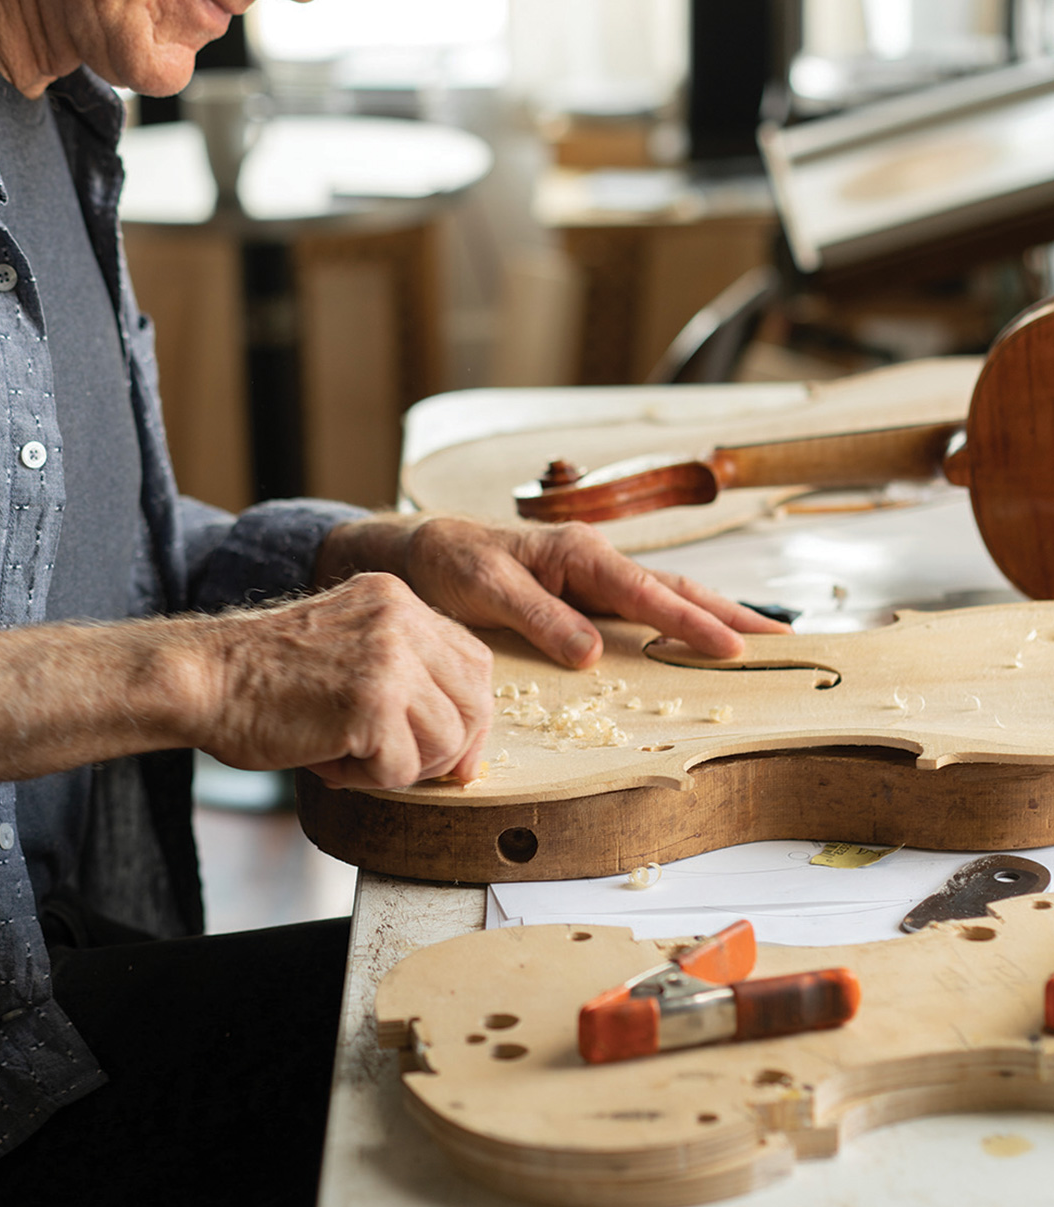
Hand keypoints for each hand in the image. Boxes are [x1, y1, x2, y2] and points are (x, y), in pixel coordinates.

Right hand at [197, 572, 492, 789]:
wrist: (202, 679)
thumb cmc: (260, 678)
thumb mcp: (345, 645)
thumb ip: (401, 668)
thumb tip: (460, 736)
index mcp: (395, 598)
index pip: (473, 660)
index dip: (469, 715)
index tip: (452, 752)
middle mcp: (400, 618)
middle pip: (474, 702)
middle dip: (449, 750)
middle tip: (402, 768)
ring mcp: (390, 658)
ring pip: (446, 741)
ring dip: (402, 767)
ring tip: (351, 759)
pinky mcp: (372, 703)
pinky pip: (404, 768)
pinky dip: (370, 781)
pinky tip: (330, 762)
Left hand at [317, 513, 792, 668]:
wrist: (422, 553)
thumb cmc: (451, 565)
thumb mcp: (484, 590)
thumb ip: (537, 617)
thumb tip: (591, 652)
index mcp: (577, 555)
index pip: (647, 593)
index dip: (692, 623)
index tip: (732, 648)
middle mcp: (595, 562)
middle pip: (675, 590)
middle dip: (730, 615)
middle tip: (785, 643)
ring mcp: (594, 579)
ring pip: (666, 598)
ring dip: (715, 618)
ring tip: (765, 641)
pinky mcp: (587, 596)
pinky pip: (643, 610)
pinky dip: (680, 622)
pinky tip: (702, 642)